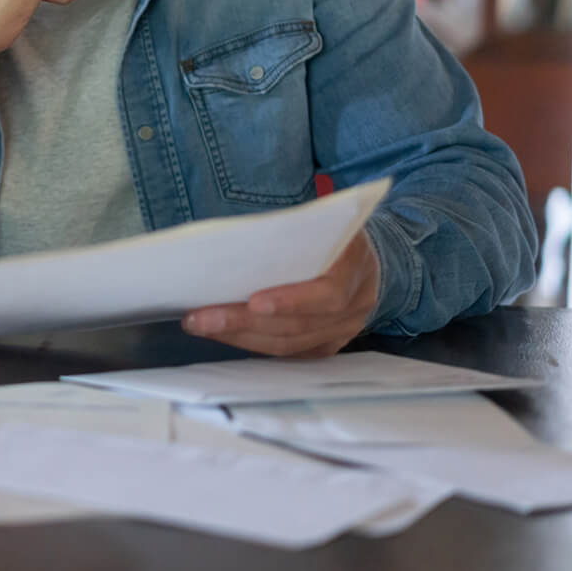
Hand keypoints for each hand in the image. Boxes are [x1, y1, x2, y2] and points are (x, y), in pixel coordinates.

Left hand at [181, 230, 380, 356]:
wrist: (372, 260)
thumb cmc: (335, 231)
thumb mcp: (325, 219)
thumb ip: (294, 228)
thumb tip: (237, 236)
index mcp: (356, 264)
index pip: (329, 292)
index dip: (292, 300)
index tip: (253, 301)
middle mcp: (355, 304)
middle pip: (298, 324)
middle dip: (244, 322)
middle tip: (200, 317)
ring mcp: (342, 330)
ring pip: (288, 343)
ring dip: (239, 336)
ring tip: (200, 324)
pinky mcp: (326, 345)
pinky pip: (287, 351)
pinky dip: (251, 343)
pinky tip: (222, 333)